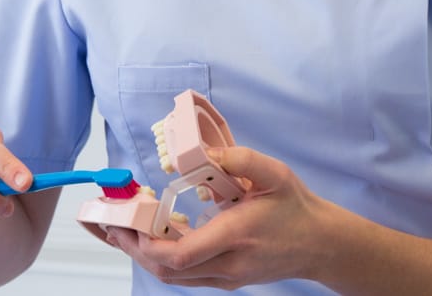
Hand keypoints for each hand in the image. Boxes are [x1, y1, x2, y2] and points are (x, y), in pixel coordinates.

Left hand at [106, 146, 330, 289]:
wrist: (320, 244)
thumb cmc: (296, 208)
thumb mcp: (275, 173)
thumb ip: (242, 159)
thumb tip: (207, 152)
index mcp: (236, 236)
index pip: (182, 254)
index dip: (149, 243)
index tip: (132, 220)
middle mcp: (228, 264)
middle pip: (168, 270)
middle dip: (133, 248)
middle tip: (110, 223)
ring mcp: (226, 276)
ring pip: (173, 277)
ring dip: (142, 254)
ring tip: (121, 228)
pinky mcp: (225, 278)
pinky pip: (184, 275)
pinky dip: (160, 258)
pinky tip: (148, 236)